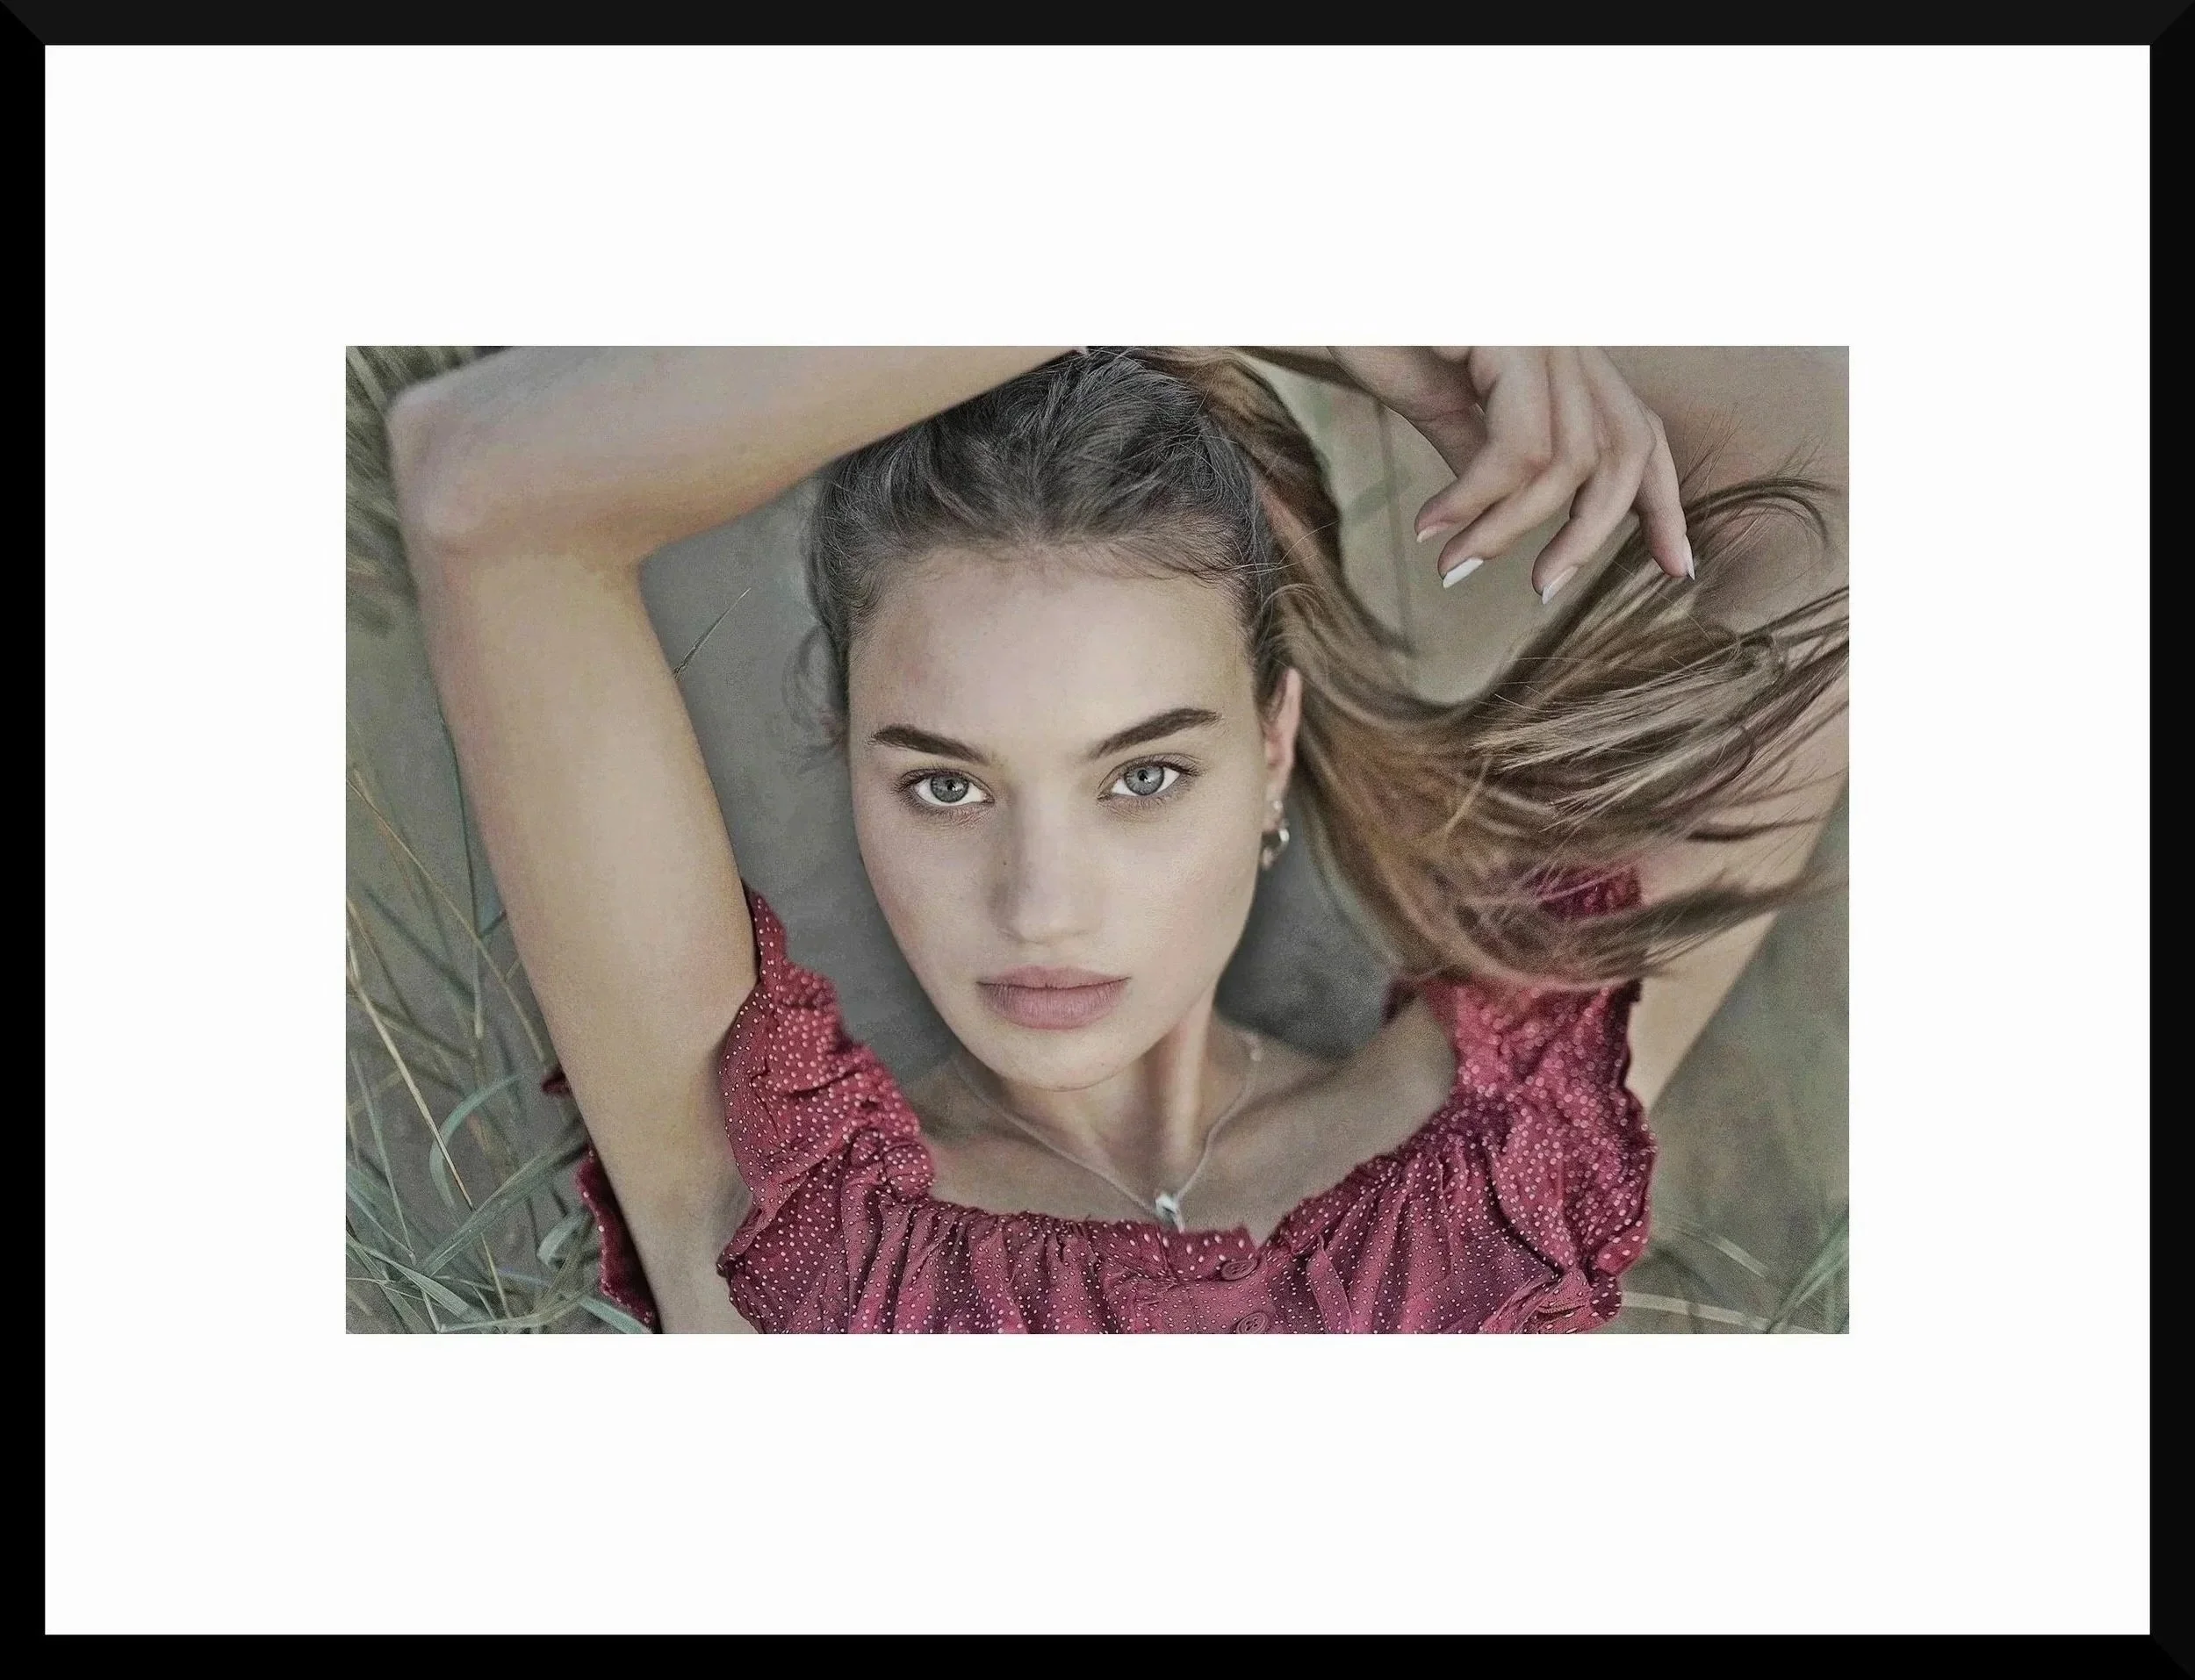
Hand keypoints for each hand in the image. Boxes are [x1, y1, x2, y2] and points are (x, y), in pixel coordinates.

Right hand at [1326, 347, 1691, 601]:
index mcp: (1559, 352)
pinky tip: (1433, 524)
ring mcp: (1543, 330)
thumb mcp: (1437, 404)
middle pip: (1624, 450)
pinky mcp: (1512, 334)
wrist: (1314, 280)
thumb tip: (1506, 518)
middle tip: (1543, 591)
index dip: (1662, 502)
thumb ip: (1485, 456)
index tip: (1675, 567)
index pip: (1637, 430)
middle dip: (1593, 535)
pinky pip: (1520, 446)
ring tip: (1453, 562)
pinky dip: (1478, 500)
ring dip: (1509, 529)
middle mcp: (1565, 335)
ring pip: (1570, 460)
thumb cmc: (1367, 327)